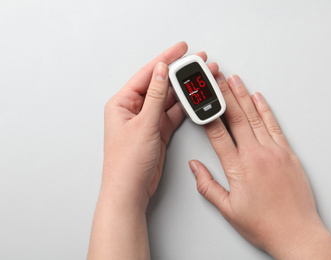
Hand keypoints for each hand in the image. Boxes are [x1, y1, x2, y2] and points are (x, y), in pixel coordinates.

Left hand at [88, 42, 218, 259]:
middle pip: (160, 84)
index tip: (181, 48)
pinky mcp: (157, 132)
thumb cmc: (126, 162)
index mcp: (122, 102)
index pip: (147, 74)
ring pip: (169, 100)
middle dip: (180, 73)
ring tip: (203, 79)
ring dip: (185, 91)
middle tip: (198, 62)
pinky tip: (196, 99)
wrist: (130, 191)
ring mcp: (147, 121)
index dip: (166, 58)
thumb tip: (161, 69)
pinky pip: (173, 115)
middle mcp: (134, 109)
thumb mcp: (143, 124)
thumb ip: (155, 96)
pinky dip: (185, 108)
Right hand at [189, 74, 330, 258]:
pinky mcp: (288, 153)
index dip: (206, 112)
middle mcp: (255, 154)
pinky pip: (273, 125)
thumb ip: (208, 186)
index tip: (199, 99)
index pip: (217, 132)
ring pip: (254, 116)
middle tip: (215, 78)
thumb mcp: (228, 209)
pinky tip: (258, 98)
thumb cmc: (264, 224)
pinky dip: (265, 109)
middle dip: (222, 95)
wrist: (297, 233)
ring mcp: (273, 151)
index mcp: (237, 168)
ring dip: (242, 96)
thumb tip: (195, 167)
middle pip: (235, 117)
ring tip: (233, 80)